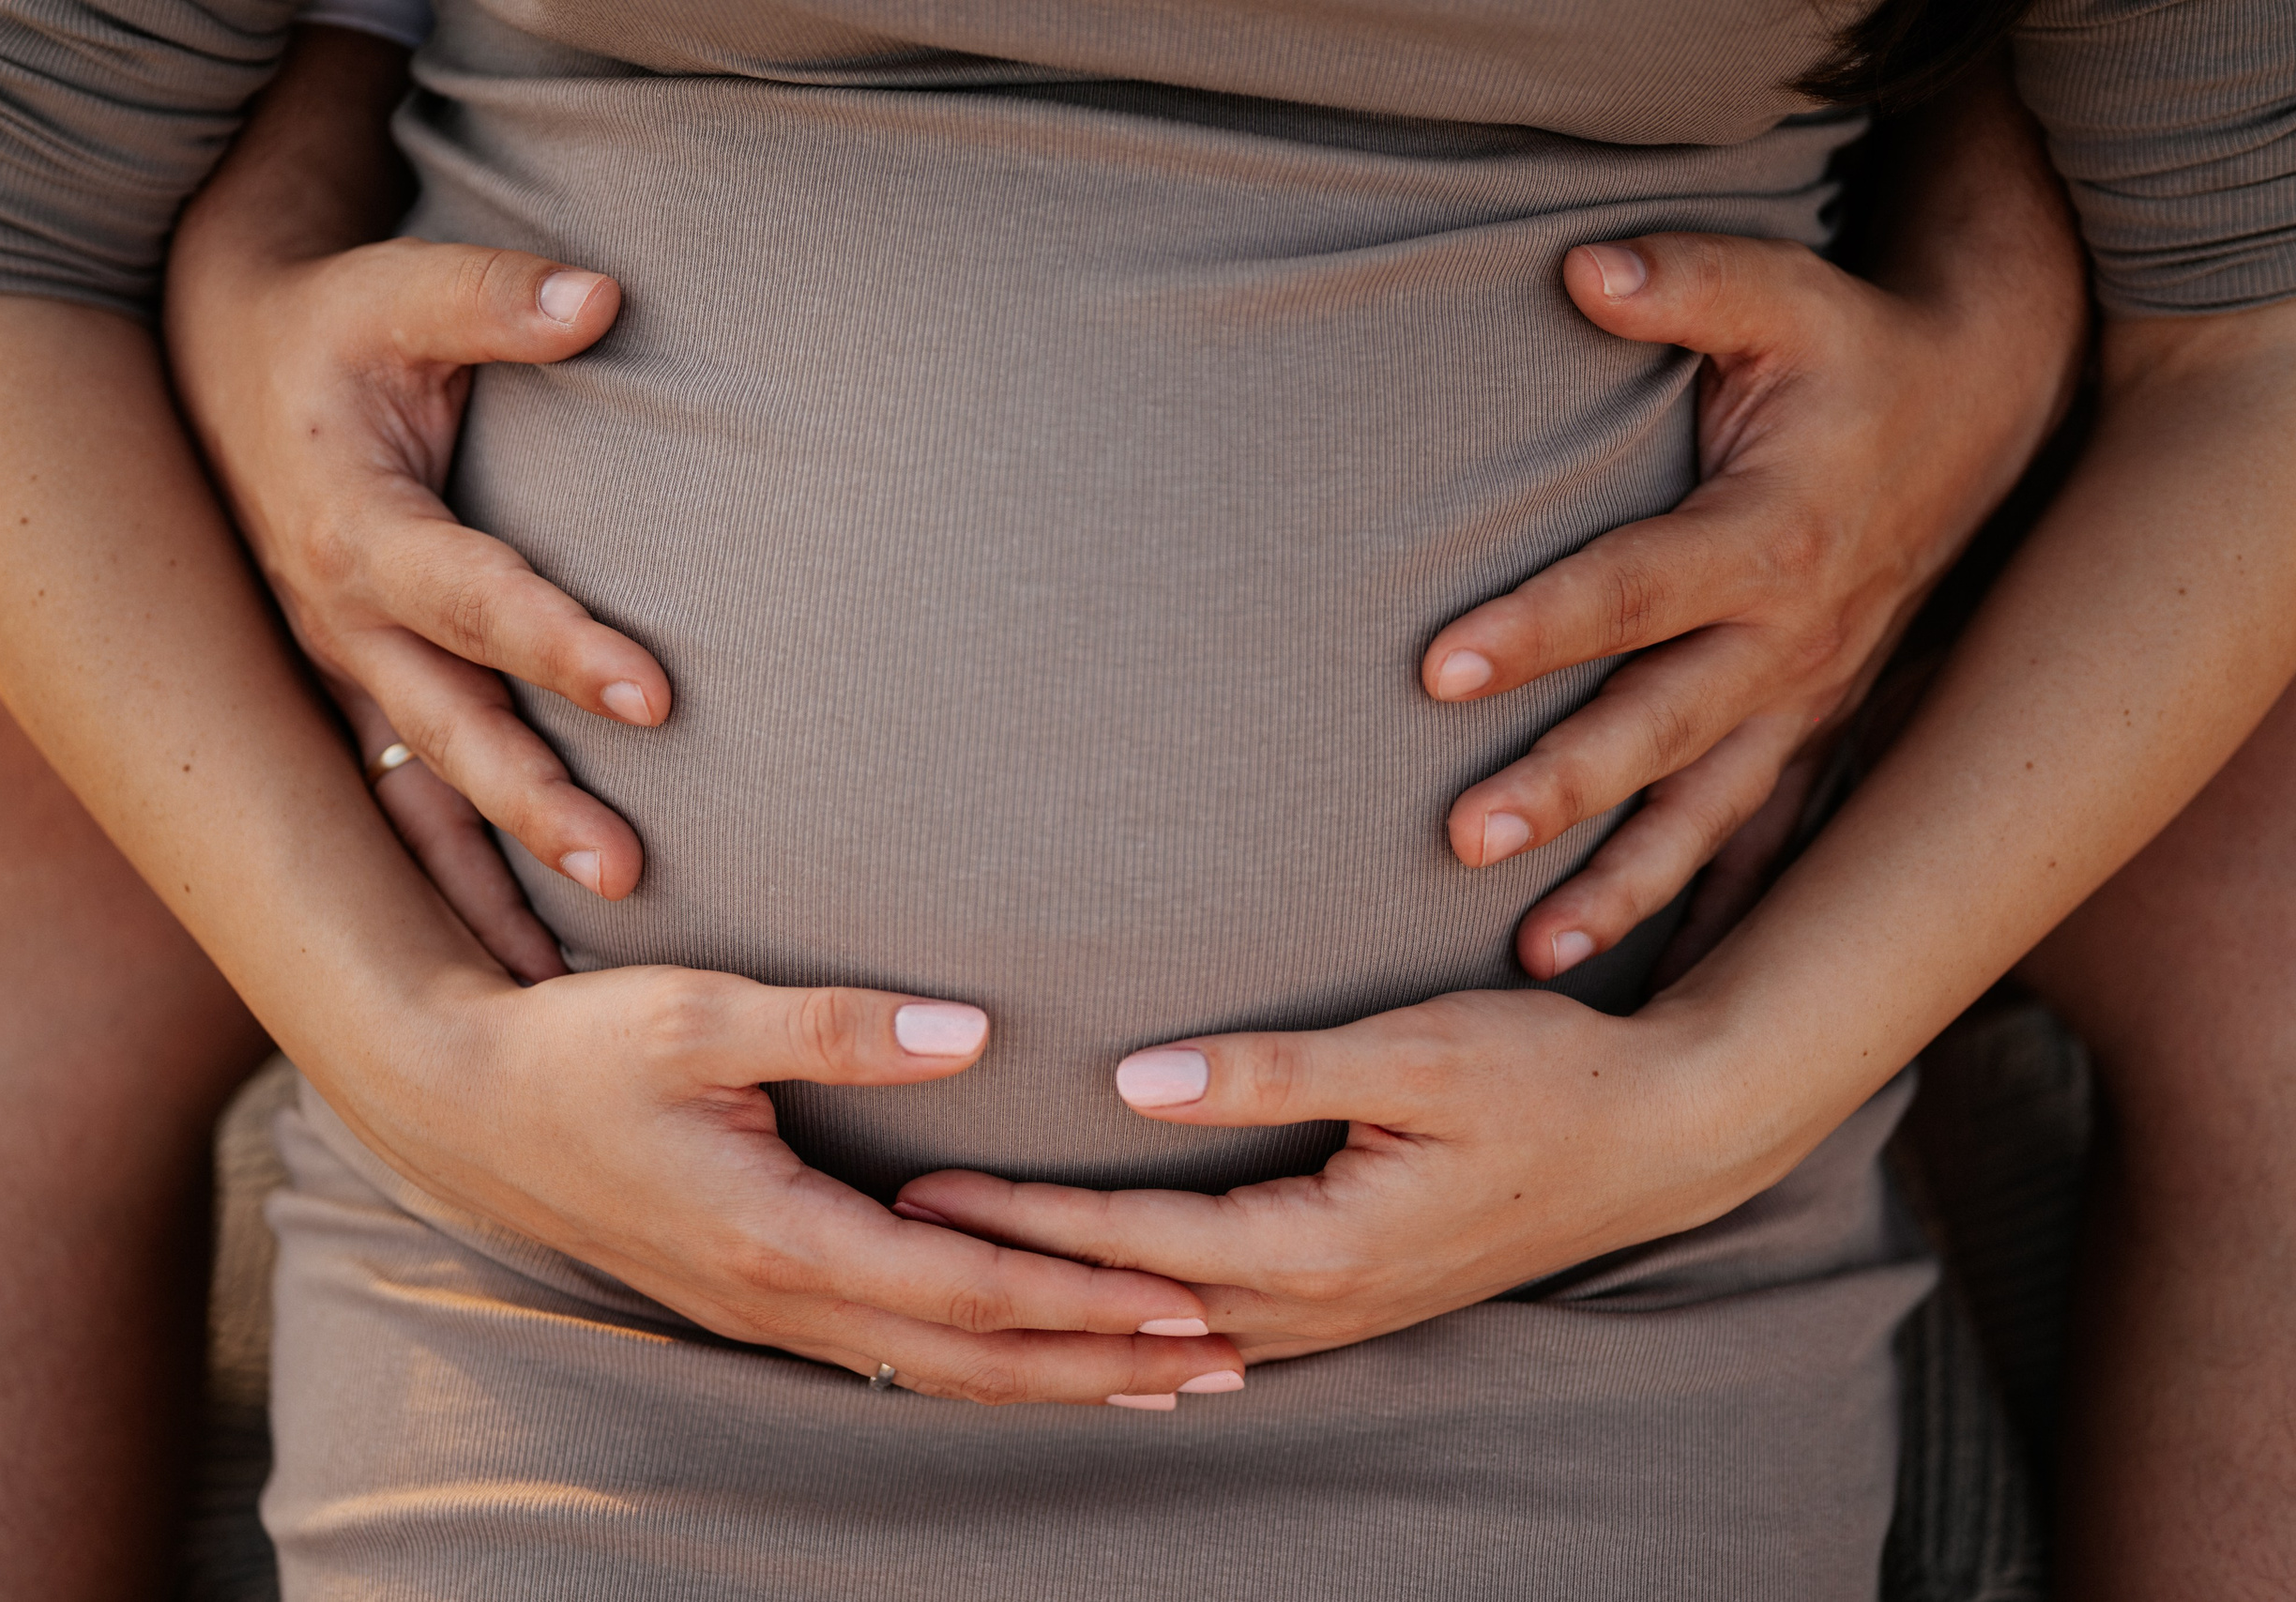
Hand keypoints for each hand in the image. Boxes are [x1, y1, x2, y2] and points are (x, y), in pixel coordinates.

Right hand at [165, 232, 659, 937]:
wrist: (213, 361)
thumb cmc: (325, 325)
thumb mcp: (394, 289)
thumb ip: (493, 299)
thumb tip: (601, 296)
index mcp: (362, 531)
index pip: (477, 599)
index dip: (562, 646)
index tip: (657, 694)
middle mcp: (345, 622)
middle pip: (450, 729)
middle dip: (534, 804)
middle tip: (627, 872)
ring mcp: (342, 674)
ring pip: (415, 797)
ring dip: (485, 883)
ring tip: (566, 978)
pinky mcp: (351, 698)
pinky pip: (396, 813)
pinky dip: (444, 891)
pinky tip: (511, 964)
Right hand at [354, 962, 1246, 1404]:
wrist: (459, 1105)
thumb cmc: (575, 1049)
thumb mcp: (697, 1014)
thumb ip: (836, 1023)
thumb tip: (973, 1032)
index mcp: (781, 1233)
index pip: (970, 1290)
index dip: (1087, 1299)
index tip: (1192, 1297)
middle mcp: (783, 1296)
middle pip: (977, 1360)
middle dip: (1108, 1364)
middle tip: (1229, 1360)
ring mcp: (769, 1309)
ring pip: (939, 1373)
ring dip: (1059, 1378)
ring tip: (1164, 1379)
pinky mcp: (758, 1295)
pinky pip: (897, 1355)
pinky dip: (985, 1364)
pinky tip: (1030, 1355)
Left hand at [893, 988, 1793, 1362]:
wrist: (1667, 1137)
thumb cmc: (1549, 1078)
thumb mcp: (1414, 1054)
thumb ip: (1270, 1070)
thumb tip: (1134, 1084)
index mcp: (1324, 1245)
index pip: (1136, 1242)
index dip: (1026, 1217)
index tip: (927, 1194)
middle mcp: (1325, 1301)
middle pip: (1137, 1299)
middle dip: (1021, 1271)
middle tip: (908, 1242)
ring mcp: (1348, 1312)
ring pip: (1181, 1328)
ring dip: (1081, 1304)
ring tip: (983, 1282)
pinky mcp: (1365, 1296)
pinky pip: (1230, 1324)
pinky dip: (1155, 1318)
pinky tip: (1118, 1313)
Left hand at [1434, 87, 2084, 982]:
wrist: (1990, 411)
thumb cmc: (1859, 354)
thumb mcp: (1788, 296)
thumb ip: (1688, 282)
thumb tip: (1581, 267)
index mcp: (1766, 535)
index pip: (1631, 587)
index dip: (1539, 625)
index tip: (1437, 669)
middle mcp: (1787, 637)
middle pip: (1659, 722)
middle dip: (1565, 783)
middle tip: (1463, 836)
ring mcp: (1806, 700)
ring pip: (1710, 810)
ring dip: (1628, 882)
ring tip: (1539, 953)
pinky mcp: (1817, 732)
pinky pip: (1767, 841)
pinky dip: (1718, 912)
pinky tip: (1660, 984)